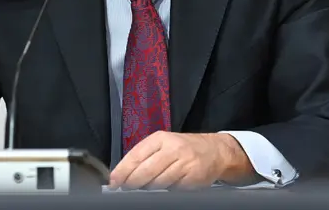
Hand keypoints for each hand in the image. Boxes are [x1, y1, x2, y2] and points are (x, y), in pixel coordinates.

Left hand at [108, 131, 252, 190]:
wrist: (215, 150)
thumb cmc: (183, 148)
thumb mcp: (164, 144)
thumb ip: (145, 155)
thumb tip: (124, 173)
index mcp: (160, 138)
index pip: (136, 154)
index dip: (123, 170)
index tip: (113, 180)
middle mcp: (172, 148)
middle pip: (146, 170)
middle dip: (132, 182)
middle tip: (125, 188)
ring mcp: (184, 162)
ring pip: (158, 182)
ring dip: (149, 187)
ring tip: (146, 187)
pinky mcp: (193, 176)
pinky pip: (173, 188)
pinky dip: (166, 190)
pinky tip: (165, 187)